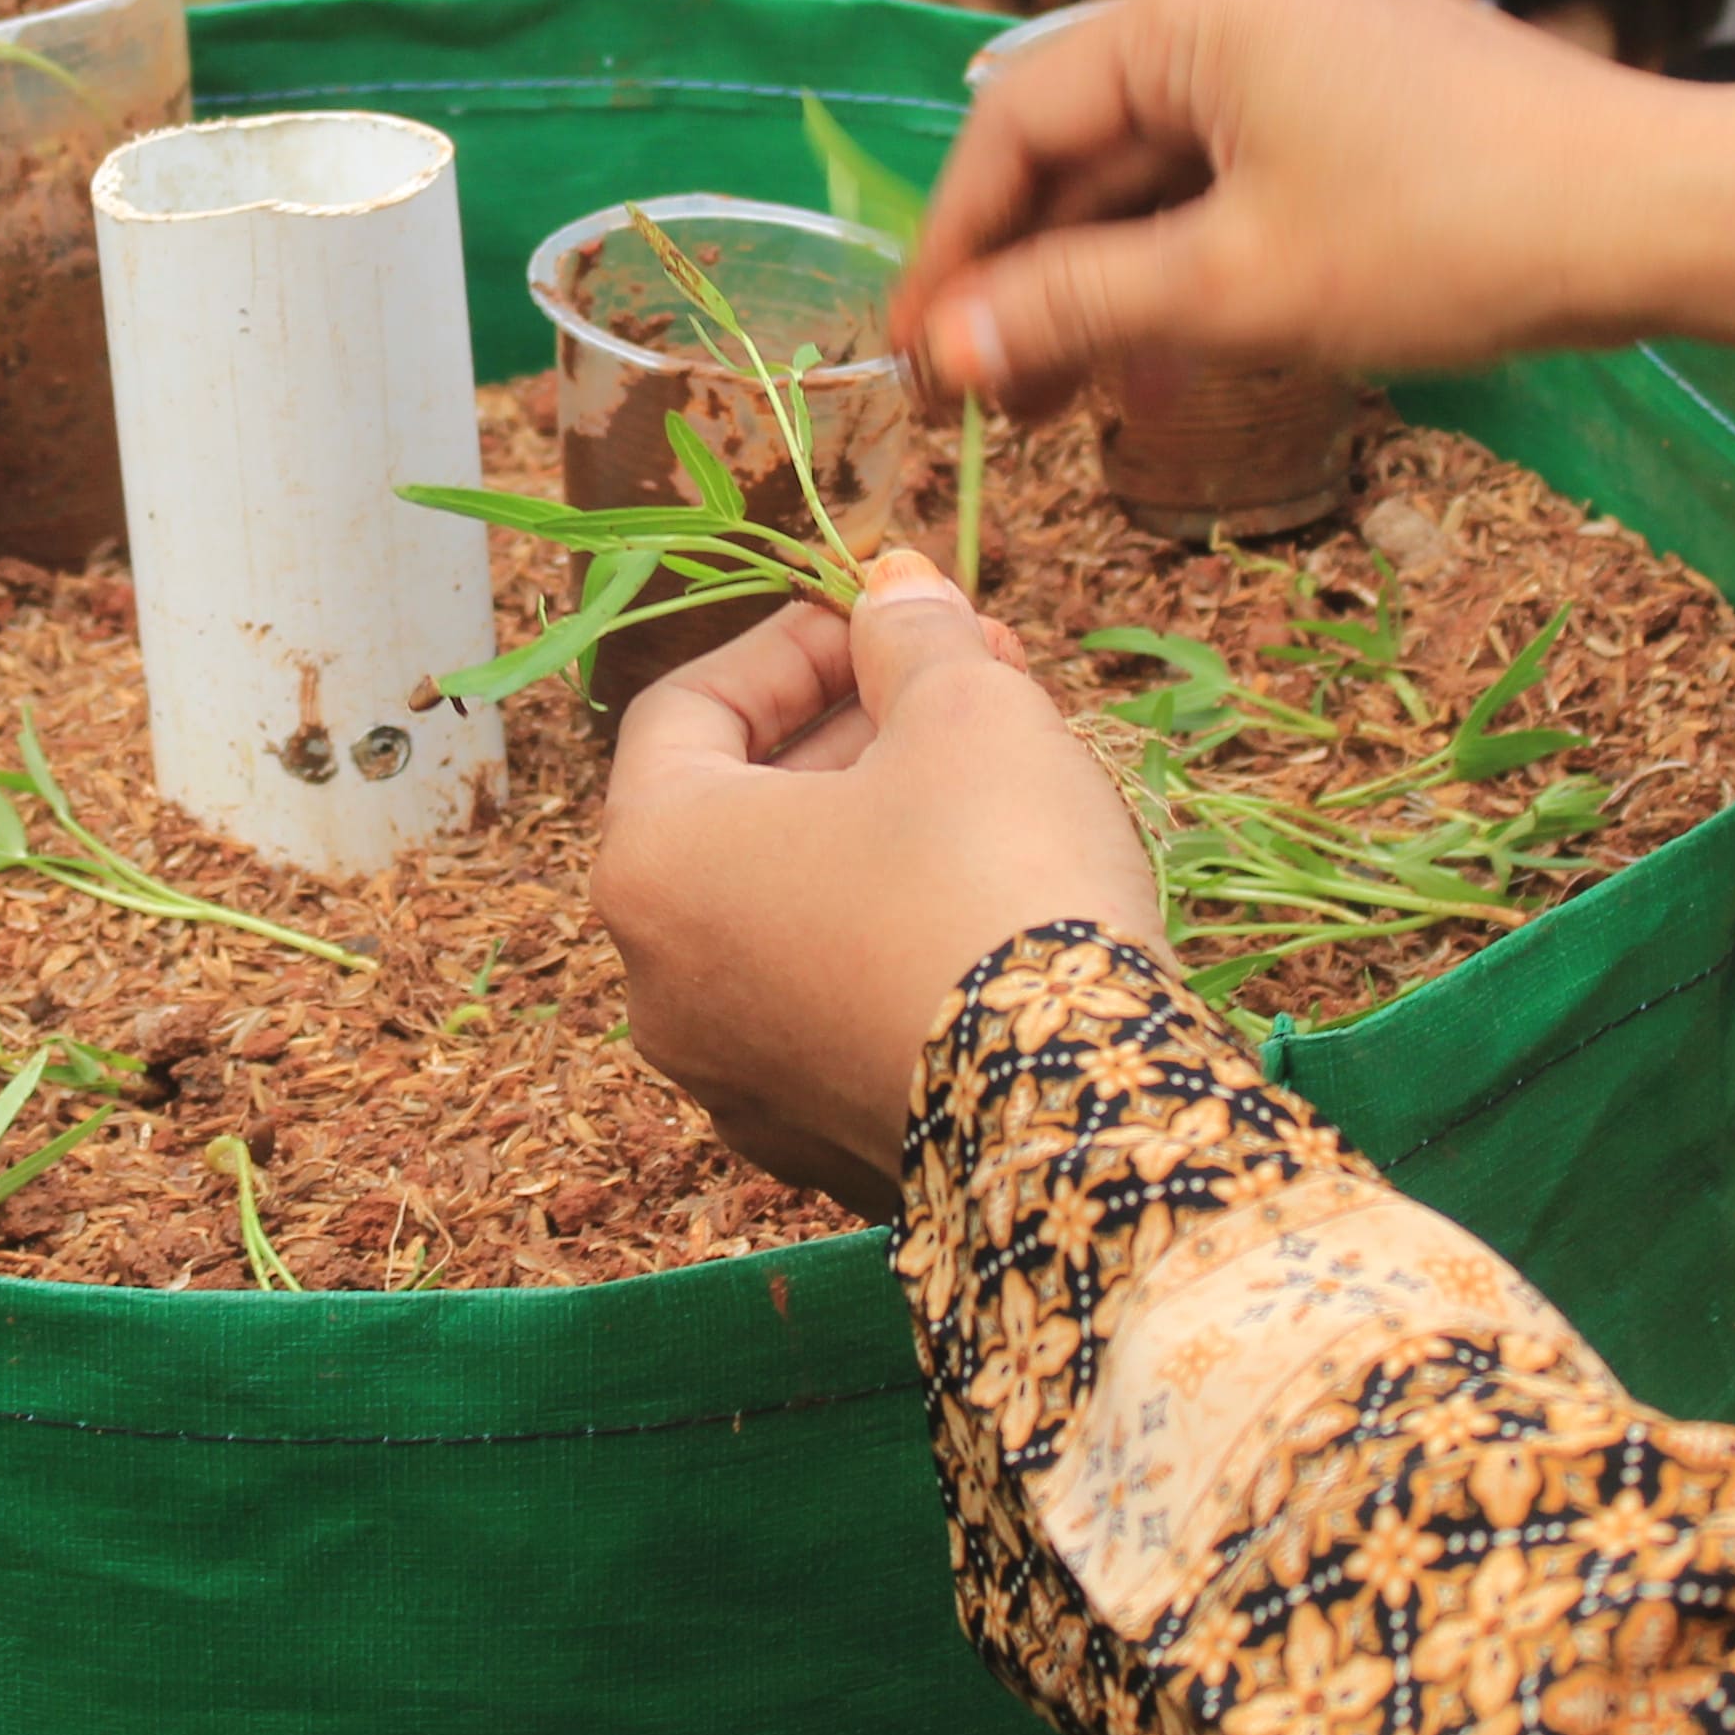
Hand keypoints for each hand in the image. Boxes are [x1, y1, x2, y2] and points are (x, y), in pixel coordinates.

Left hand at [591, 553, 1159, 1213]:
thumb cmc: (996, 876)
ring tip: (1003, 778)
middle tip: (974, 678)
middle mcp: (662, 984)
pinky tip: (994, 903)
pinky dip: (893, 938)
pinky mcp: (819, 1146)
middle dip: (858, 729)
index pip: (687, 710)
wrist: (1081, 1110)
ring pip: (794, 916)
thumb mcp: (965, 712)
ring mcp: (734, 1081)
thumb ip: (911, 635)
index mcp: (652, 863)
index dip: (792, 644)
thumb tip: (893, 589)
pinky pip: (839, 1008)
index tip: (883, 615)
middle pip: (741, 815)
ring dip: (881, 829)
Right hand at [895, 0, 1734, 415]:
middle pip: (1087, 139)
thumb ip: (1072, 306)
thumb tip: (944, 348)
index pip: (1019, 123)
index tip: (917, 356)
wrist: (1663, 215)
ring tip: (1070, 400)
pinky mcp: (1359, 68)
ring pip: (1160, 158)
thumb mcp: (1237, 287)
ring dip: (1111, 276)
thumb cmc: (1453, 236)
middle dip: (1033, 276)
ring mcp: (1308, 17)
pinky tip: (1166, 350)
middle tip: (988, 403)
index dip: (956, 249)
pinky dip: (1192, 248)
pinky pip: (1234, 156)